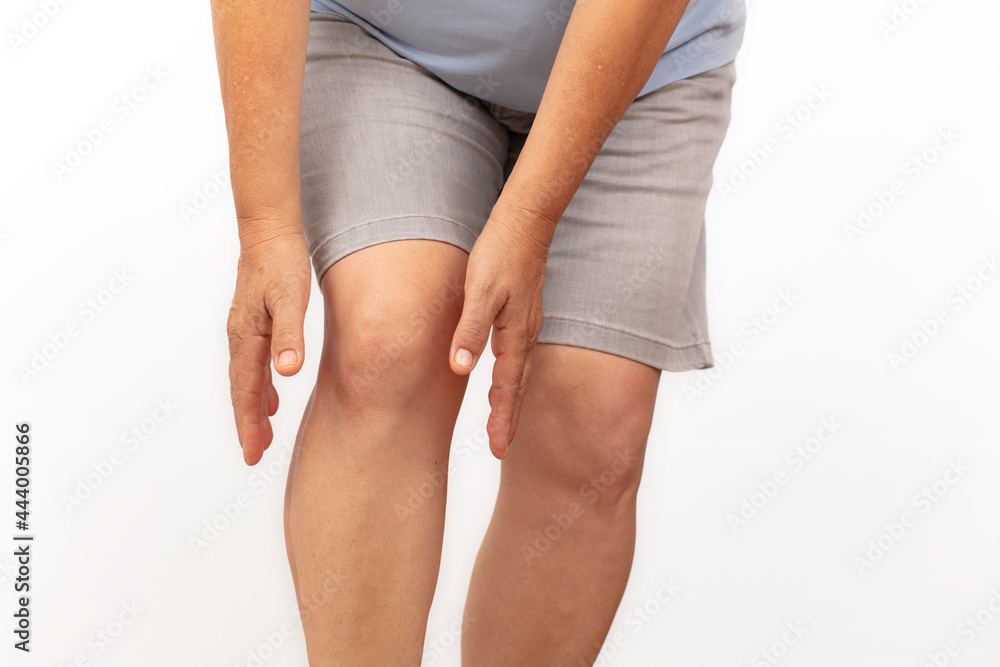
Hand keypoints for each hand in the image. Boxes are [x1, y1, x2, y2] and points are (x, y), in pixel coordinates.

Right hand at [227, 231, 311, 464]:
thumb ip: (290, 336)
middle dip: (247, 425)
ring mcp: (244, 330)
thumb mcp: (292, 299)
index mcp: (248, 337)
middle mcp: (240, 337)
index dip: (250, 424)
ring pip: (246, 380)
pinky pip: (253, 365)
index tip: (253, 454)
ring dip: (253, 408)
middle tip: (253, 456)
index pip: (248, 391)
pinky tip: (273, 396)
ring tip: (262, 436)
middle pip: (242, 391)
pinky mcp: (254, 323)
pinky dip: (261, 387)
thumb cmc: (282, 263)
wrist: (269, 231)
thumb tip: (288, 373)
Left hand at [449, 204, 554, 458]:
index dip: (502, 420)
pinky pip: (517, 354)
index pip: (507, 388)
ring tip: (501, 420)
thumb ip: (470, 330)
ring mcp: (525, 323)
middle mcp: (524, 334)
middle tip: (501, 448)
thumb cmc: (500, 252)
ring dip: (510, 398)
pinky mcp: (521, 312)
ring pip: (518, 371)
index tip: (498, 450)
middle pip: (517, 386)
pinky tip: (503, 374)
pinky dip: (510, 375)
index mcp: (515, 335)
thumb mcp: (480, 291)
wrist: (525, 221)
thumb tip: (460, 369)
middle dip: (509, 418)